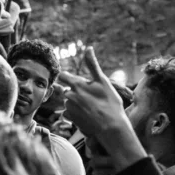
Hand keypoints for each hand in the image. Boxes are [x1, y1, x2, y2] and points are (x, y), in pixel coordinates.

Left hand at [58, 48, 146, 172]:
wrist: (111, 127)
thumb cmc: (109, 102)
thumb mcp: (102, 80)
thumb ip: (92, 64)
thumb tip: (88, 47)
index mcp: (76, 84)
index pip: (62, 76)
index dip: (68, 77)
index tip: (74, 80)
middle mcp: (69, 95)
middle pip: (66, 89)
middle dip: (74, 91)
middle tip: (89, 97)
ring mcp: (69, 107)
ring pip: (68, 101)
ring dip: (75, 102)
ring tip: (90, 106)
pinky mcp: (70, 118)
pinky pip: (68, 112)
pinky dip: (75, 112)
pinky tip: (86, 114)